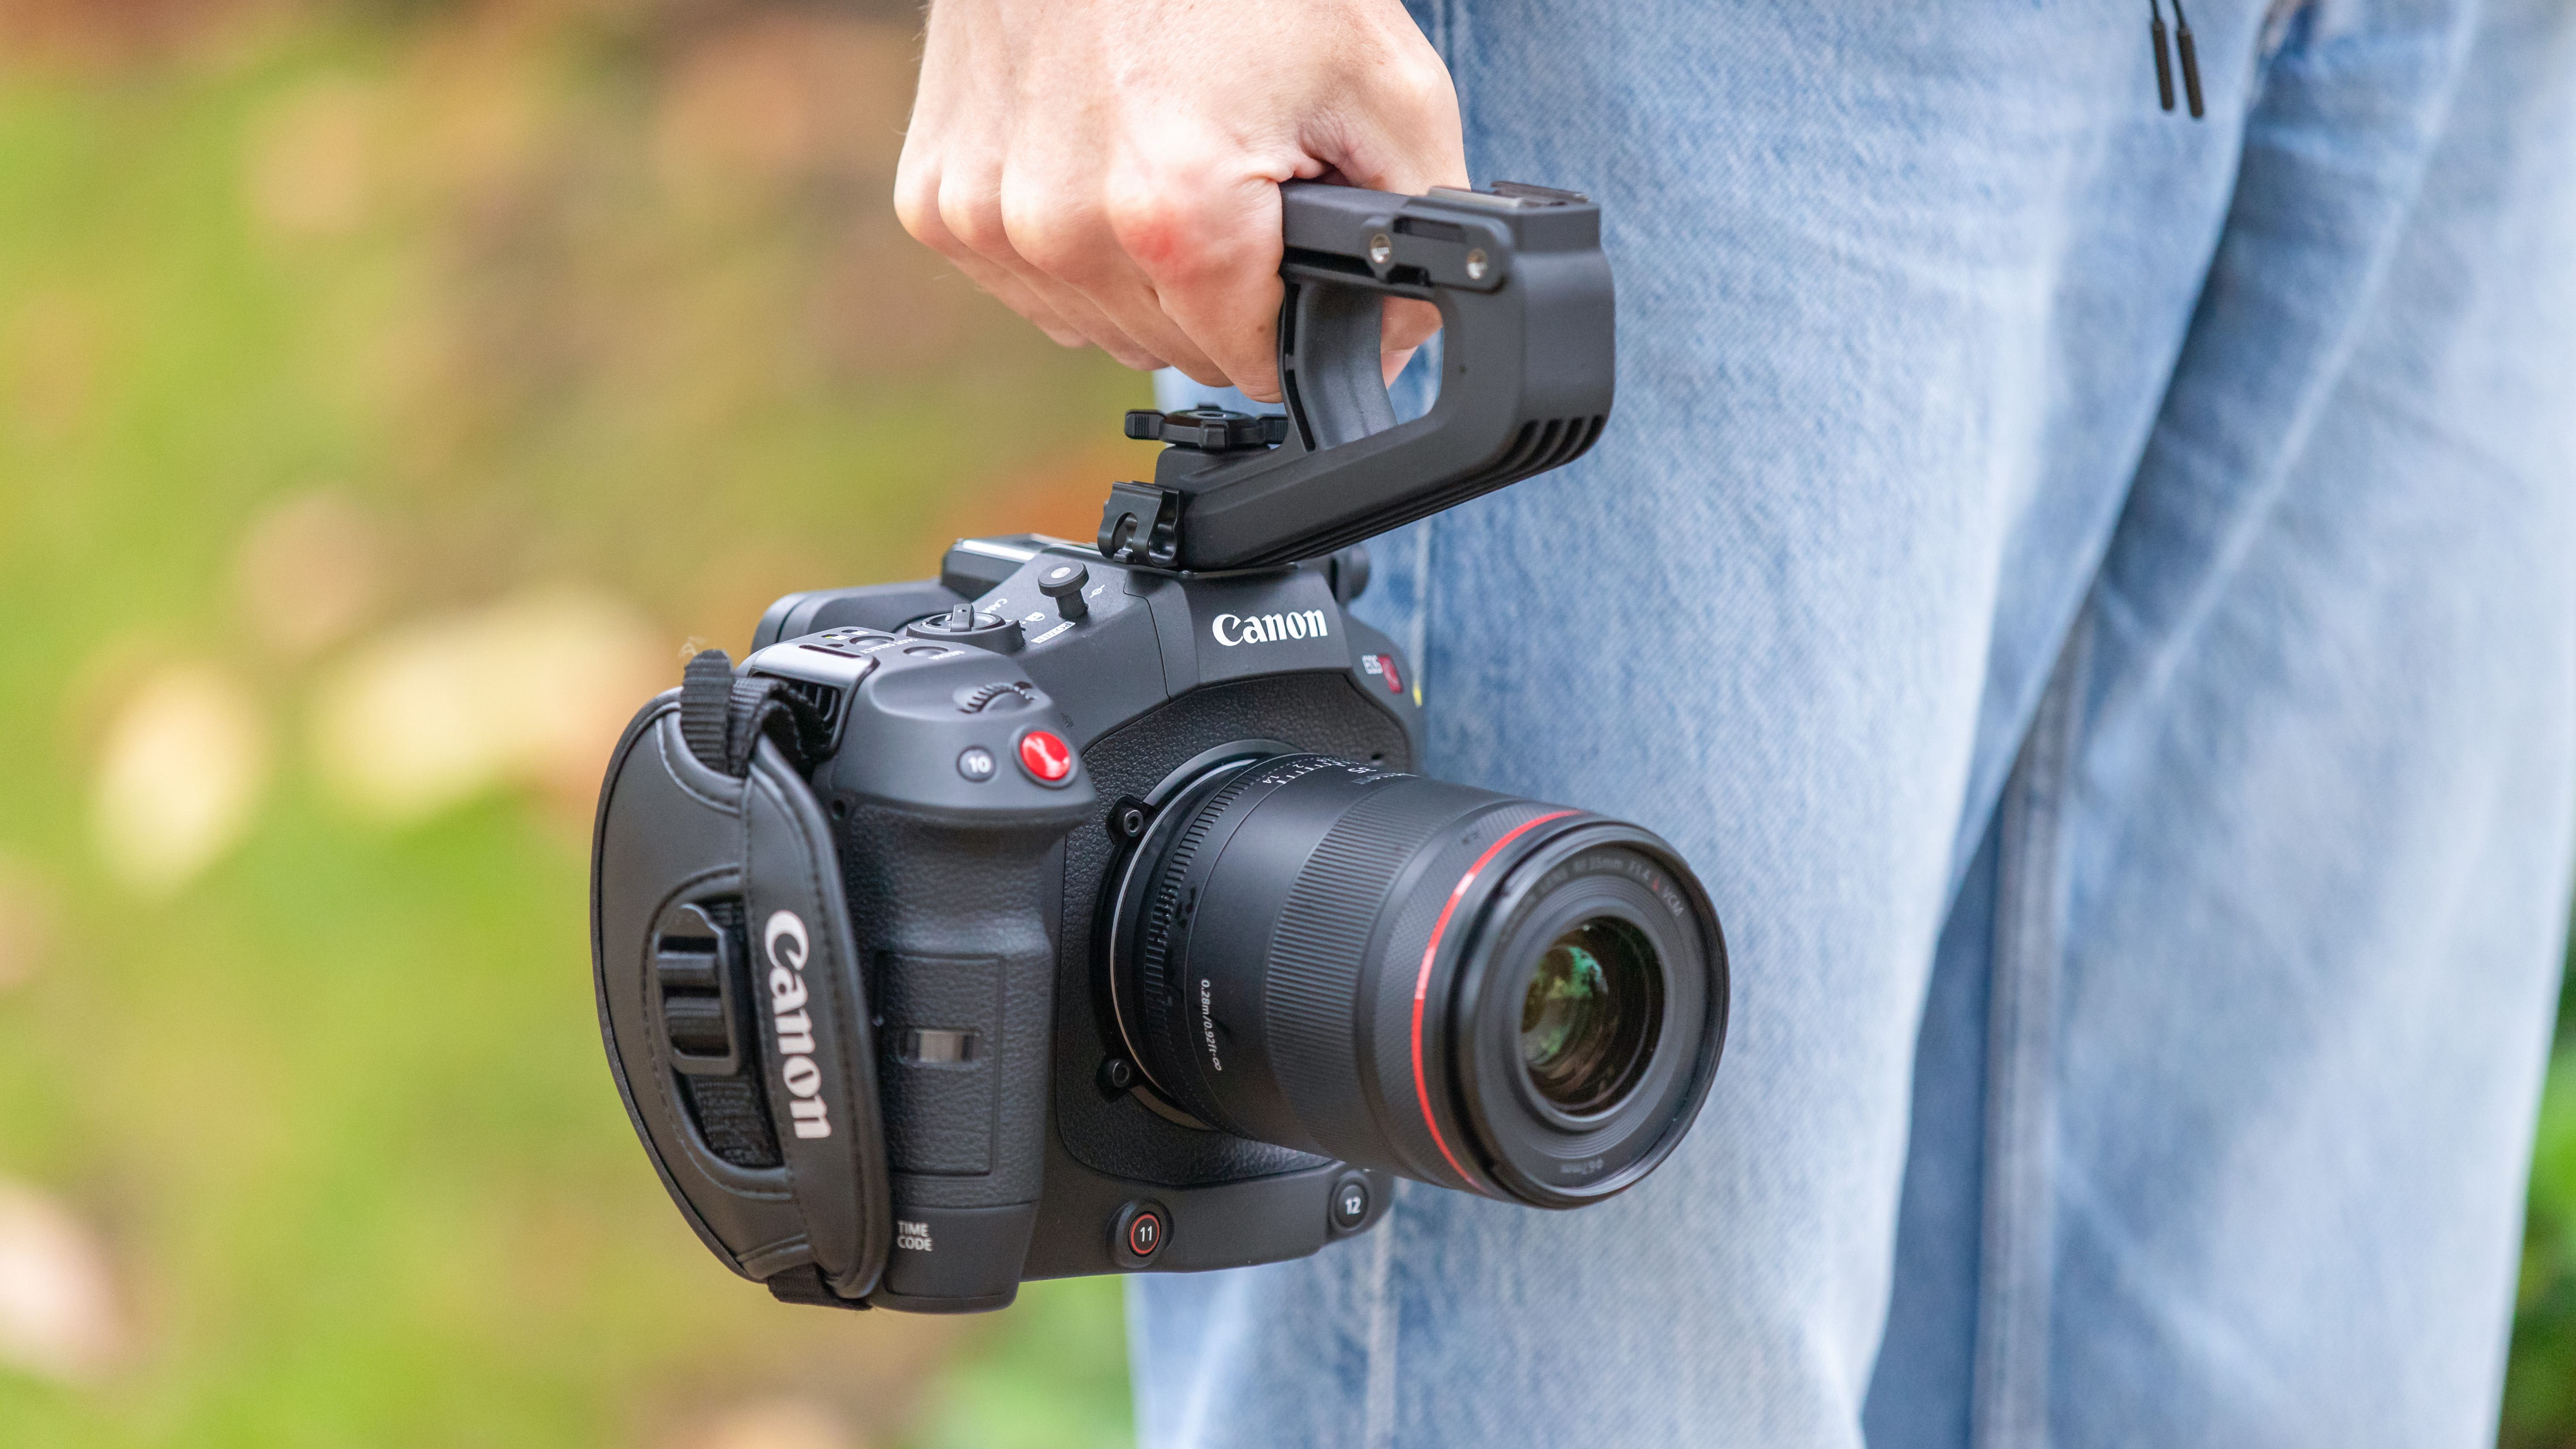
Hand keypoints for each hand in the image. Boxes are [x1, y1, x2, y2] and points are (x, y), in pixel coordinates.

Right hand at [894, 0, 1465, 402]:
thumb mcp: (1384, 87)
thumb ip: (1409, 235)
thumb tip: (1391, 348)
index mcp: (1171, 213)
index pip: (1251, 367)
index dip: (1290, 316)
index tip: (1290, 242)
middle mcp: (1061, 230)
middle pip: (1174, 350)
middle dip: (1220, 283)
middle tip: (1231, 167)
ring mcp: (984, 220)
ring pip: (1099, 325)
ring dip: (1142, 268)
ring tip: (1164, 151)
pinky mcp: (937, 203)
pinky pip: (1030, 281)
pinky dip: (1071, 239)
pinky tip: (1098, 154)